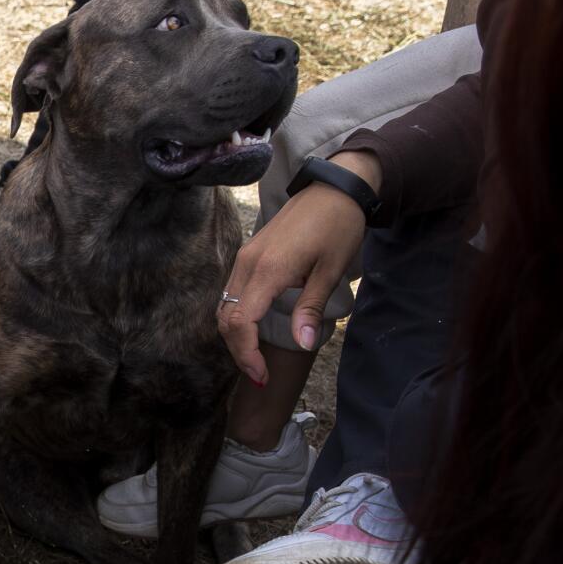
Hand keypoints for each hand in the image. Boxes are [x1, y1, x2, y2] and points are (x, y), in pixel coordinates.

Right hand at [218, 150, 376, 383]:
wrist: (333, 188)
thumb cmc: (338, 226)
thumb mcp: (330, 270)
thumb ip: (311, 308)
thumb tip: (303, 343)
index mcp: (268, 270)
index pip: (241, 322)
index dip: (247, 354)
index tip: (262, 375)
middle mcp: (248, 264)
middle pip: (225, 318)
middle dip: (238, 351)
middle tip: (260, 373)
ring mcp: (245, 258)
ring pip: (224, 307)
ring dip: (236, 336)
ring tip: (257, 357)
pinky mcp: (249, 255)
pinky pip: (232, 293)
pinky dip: (237, 318)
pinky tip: (255, 329)